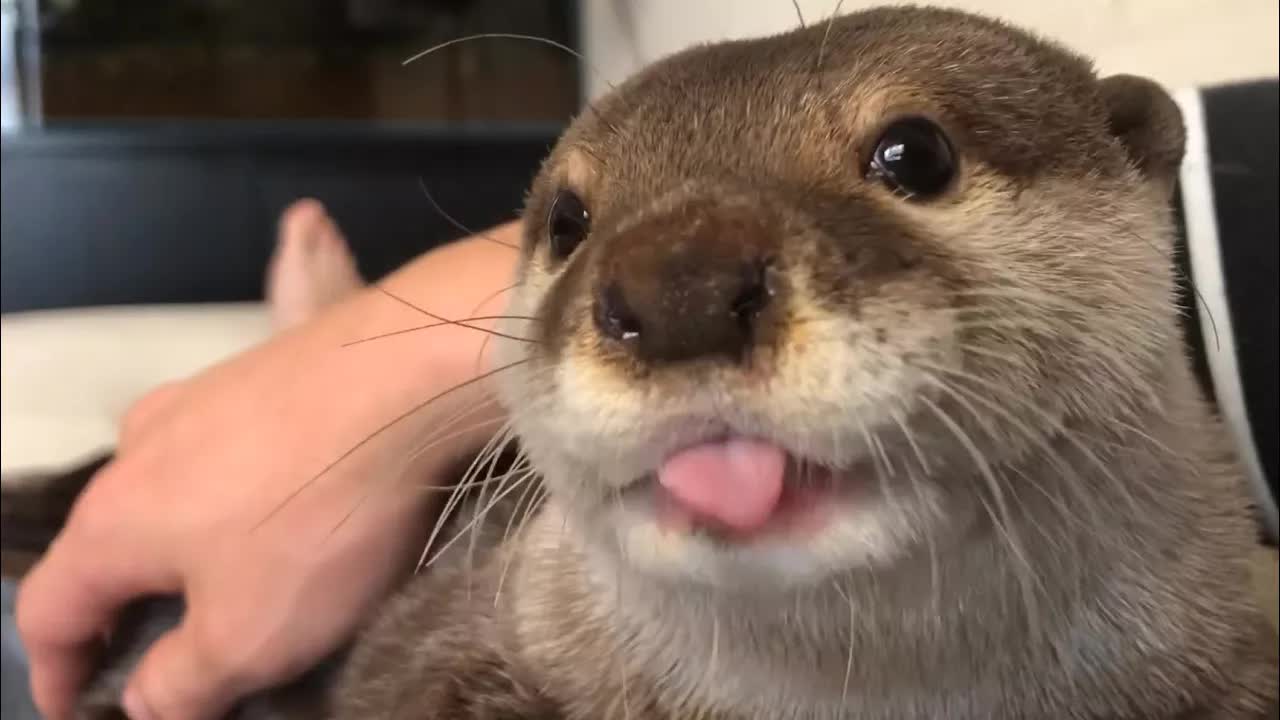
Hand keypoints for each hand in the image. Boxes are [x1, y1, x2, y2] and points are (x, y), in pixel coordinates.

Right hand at [15, 224, 519, 719]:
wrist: (413, 373)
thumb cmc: (318, 518)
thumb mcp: (249, 637)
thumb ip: (183, 683)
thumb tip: (145, 700)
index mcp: (111, 519)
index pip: (48, 611)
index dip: (56, 671)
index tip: (77, 707)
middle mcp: (142, 445)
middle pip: (107, 545)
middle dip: (126, 608)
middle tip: (160, 652)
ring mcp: (206, 395)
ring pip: (171, 491)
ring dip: (186, 547)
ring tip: (229, 583)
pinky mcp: (270, 369)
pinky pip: (233, 452)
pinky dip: (239, 500)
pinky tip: (286, 511)